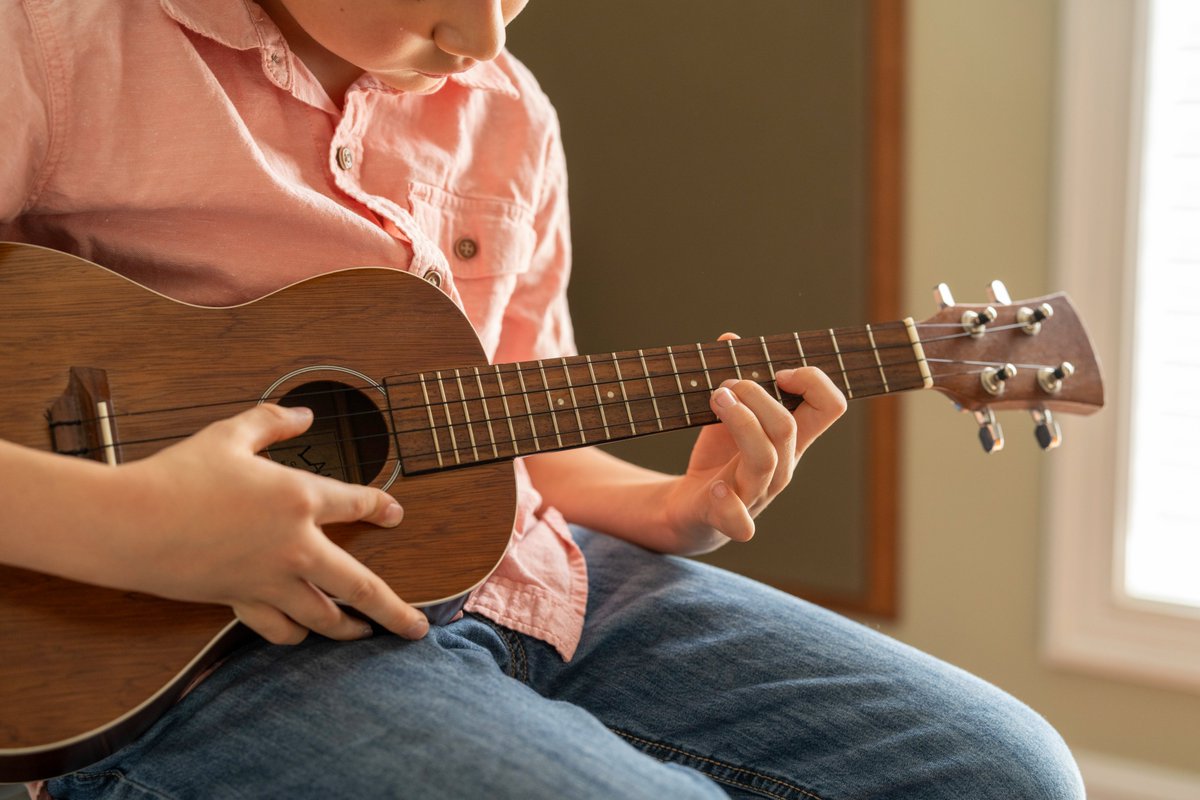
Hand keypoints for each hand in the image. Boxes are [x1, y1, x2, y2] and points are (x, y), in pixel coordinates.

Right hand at [110, 403, 428, 644]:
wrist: (128, 523)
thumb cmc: (178, 475)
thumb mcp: (229, 435)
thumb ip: (272, 420)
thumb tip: (305, 413)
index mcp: (299, 498)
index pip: (358, 504)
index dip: (382, 507)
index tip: (395, 514)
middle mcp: (296, 547)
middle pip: (362, 586)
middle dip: (395, 611)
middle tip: (417, 629)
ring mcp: (270, 581)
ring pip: (323, 617)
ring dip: (348, 628)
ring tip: (365, 633)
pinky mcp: (240, 602)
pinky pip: (278, 628)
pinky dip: (294, 634)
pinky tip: (302, 634)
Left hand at [662, 334, 846, 553]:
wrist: (690, 509)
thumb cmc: (718, 458)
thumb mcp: (727, 414)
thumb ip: (735, 377)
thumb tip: (730, 339)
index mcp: (790, 439)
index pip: (829, 407)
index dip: (811, 380)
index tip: (777, 372)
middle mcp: (781, 466)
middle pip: (787, 426)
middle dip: (754, 394)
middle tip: (724, 386)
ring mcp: (755, 493)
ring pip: (764, 459)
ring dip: (739, 422)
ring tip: (715, 401)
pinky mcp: (724, 517)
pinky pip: (740, 521)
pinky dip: (729, 503)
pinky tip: (716, 486)